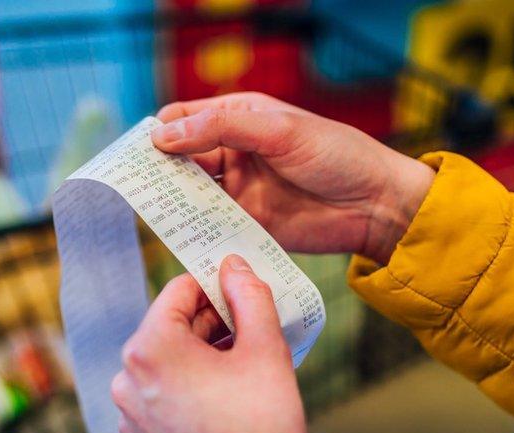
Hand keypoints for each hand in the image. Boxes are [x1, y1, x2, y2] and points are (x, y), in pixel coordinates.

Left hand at [112, 255, 305, 432]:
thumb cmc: (259, 427)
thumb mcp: (265, 349)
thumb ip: (250, 296)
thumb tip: (234, 266)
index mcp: (150, 348)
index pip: (178, 290)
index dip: (214, 285)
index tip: (241, 291)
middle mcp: (128, 379)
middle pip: (170, 329)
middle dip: (211, 325)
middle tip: (251, 332)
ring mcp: (130, 416)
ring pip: (166, 366)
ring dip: (201, 360)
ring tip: (243, 372)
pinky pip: (163, 401)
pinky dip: (190, 393)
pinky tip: (225, 406)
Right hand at [153, 92, 434, 264]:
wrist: (376, 205)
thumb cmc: (336, 155)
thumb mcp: (278, 130)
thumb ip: (222, 128)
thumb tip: (163, 135)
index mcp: (240, 118)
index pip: (184, 119)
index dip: (159, 132)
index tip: (138, 152)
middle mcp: (233, 153)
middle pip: (180, 159)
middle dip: (158, 170)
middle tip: (137, 186)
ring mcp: (239, 190)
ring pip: (190, 194)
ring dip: (172, 201)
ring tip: (152, 210)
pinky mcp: (247, 224)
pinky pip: (210, 225)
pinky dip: (194, 229)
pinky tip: (180, 234)